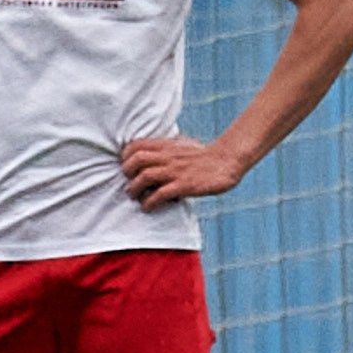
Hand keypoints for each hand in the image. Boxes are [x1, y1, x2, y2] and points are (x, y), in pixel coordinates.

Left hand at [119, 135, 246, 208]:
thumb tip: (153, 151)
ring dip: (135, 189)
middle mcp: (168, 157)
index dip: (125, 156)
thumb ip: (166, 148)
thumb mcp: (183, 145)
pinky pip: (160, 194)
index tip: (126, 168)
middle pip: (136, 159)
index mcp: (167, 146)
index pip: (137, 145)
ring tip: (135, 197)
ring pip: (145, 176)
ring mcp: (176, 171)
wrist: (227, 161)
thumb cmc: (205, 155)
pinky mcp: (184, 185)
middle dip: (127, 173)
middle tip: (129, 183)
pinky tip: (148, 207)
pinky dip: (150, 202)